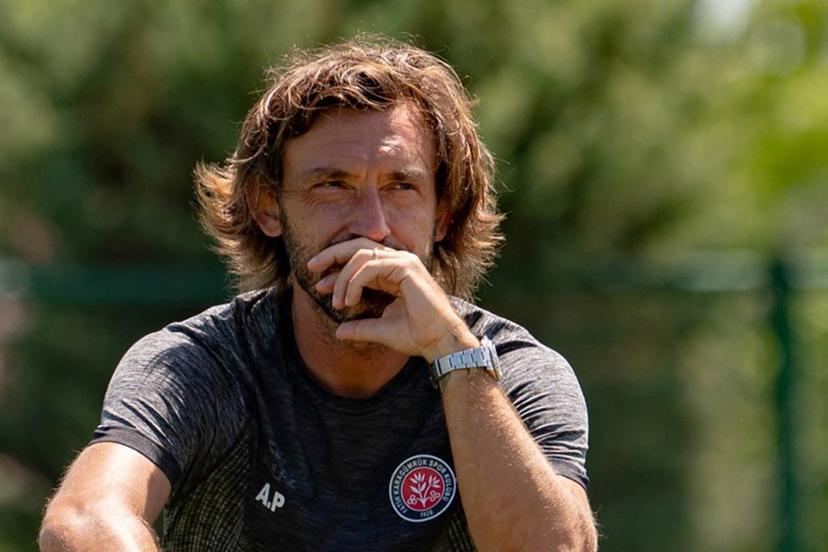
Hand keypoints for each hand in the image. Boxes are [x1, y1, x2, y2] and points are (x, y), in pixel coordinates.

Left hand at [307, 238, 477, 360]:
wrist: (439, 341)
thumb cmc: (417, 335)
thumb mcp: (380, 330)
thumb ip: (360, 327)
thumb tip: (338, 332)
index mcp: (394, 271)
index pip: (360, 259)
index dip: (337, 269)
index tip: (319, 285)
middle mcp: (398, 261)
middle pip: (358, 246)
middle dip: (332, 255)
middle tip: (312, 268)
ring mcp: (403, 261)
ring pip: (361, 256)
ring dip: (343, 278)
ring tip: (337, 302)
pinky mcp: (406, 267)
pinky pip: (370, 267)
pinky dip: (354, 282)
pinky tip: (349, 301)